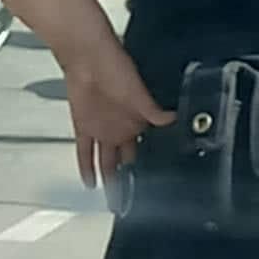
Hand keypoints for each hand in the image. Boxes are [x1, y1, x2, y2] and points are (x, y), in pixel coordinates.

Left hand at [61, 38, 175, 190]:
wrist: (88, 58)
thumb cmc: (117, 67)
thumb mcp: (139, 93)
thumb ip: (153, 112)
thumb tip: (174, 120)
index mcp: (139, 121)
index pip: (147, 151)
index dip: (150, 168)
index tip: (155, 186)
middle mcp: (121, 129)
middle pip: (126, 160)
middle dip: (130, 178)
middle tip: (133, 199)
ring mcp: (102, 130)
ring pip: (105, 161)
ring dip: (109, 178)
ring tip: (113, 199)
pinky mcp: (84, 127)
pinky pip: (84, 153)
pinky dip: (86, 168)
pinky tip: (90, 184)